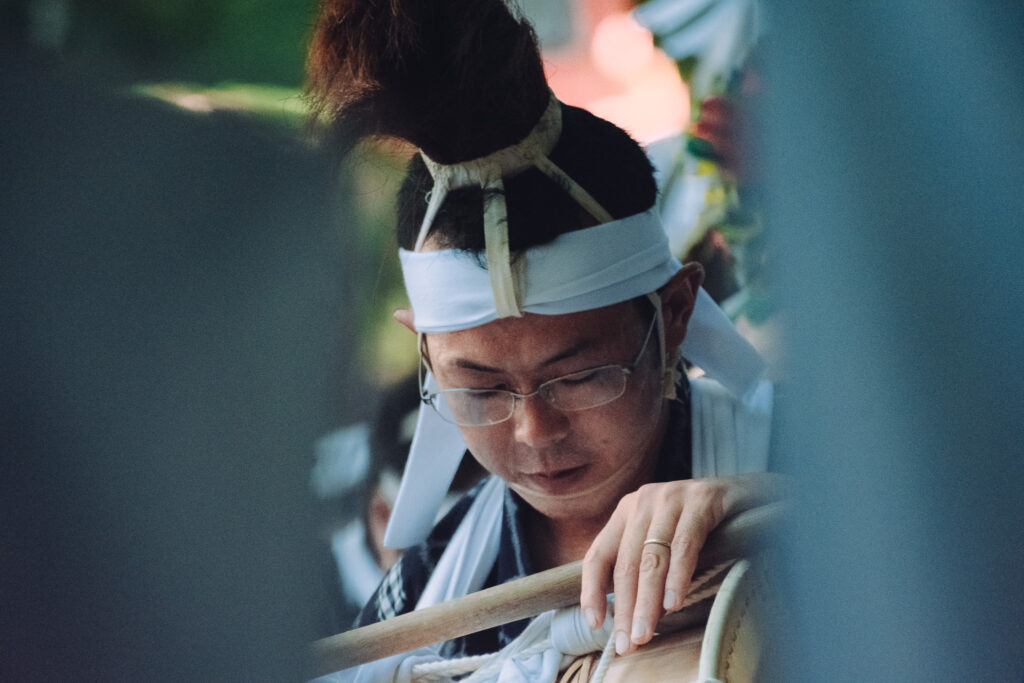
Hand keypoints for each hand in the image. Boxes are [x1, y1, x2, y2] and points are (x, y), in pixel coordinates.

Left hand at [579, 475, 767, 655]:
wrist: (753, 493)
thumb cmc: (705, 524)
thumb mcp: (665, 540)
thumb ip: (645, 568)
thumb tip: (629, 617)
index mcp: (628, 511)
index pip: (599, 555)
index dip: (591, 591)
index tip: (595, 624)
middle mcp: (644, 501)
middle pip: (626, 563)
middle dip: (625, 608)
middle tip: (628, 643)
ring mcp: (671, 497)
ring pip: (652, 558)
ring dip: (647, 601)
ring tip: (645, 632)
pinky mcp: (701, 500)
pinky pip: (684, 545)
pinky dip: (677, 577)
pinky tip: (673, 603)